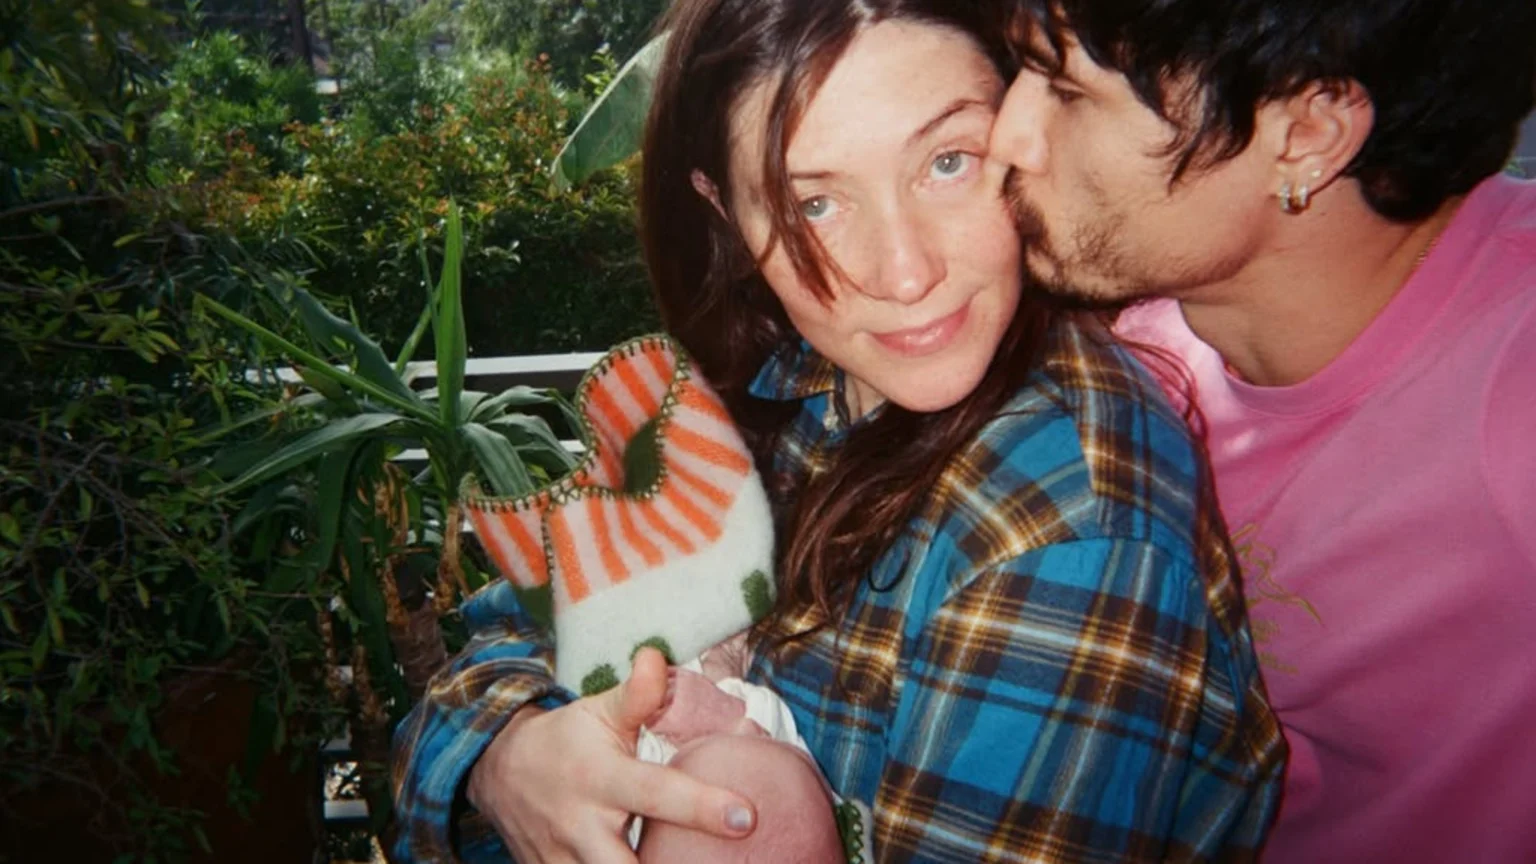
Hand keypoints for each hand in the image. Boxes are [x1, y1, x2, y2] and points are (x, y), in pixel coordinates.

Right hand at [466, 648, 757, 862]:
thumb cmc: (565, 740)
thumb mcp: (597, 711)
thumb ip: (636, 694)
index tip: (746, 817)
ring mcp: (566, 859)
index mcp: (601, 777)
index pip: (657, 793)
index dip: (702, 807)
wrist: (499, 773)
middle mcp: (583, 825)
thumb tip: (658, 657)